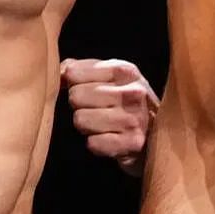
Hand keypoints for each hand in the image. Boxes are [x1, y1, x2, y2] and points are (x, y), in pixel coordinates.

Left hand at [61, 58, 157, 176]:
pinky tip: (109, 139)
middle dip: (80, 106)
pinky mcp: (132, 143)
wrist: (156, 136)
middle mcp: (132, 92)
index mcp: (125, 70)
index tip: (88, 91)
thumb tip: (58, 72)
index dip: (74, 85)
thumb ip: (80, 69)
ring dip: (87, 126)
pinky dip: (96, 144)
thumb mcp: (109, 78)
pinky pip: (92, 143)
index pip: (74, 73)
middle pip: (75, 97)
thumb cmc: (125, 103)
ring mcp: (134, 118)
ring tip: (104, 125)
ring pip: (80, 120)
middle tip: (97, 111)